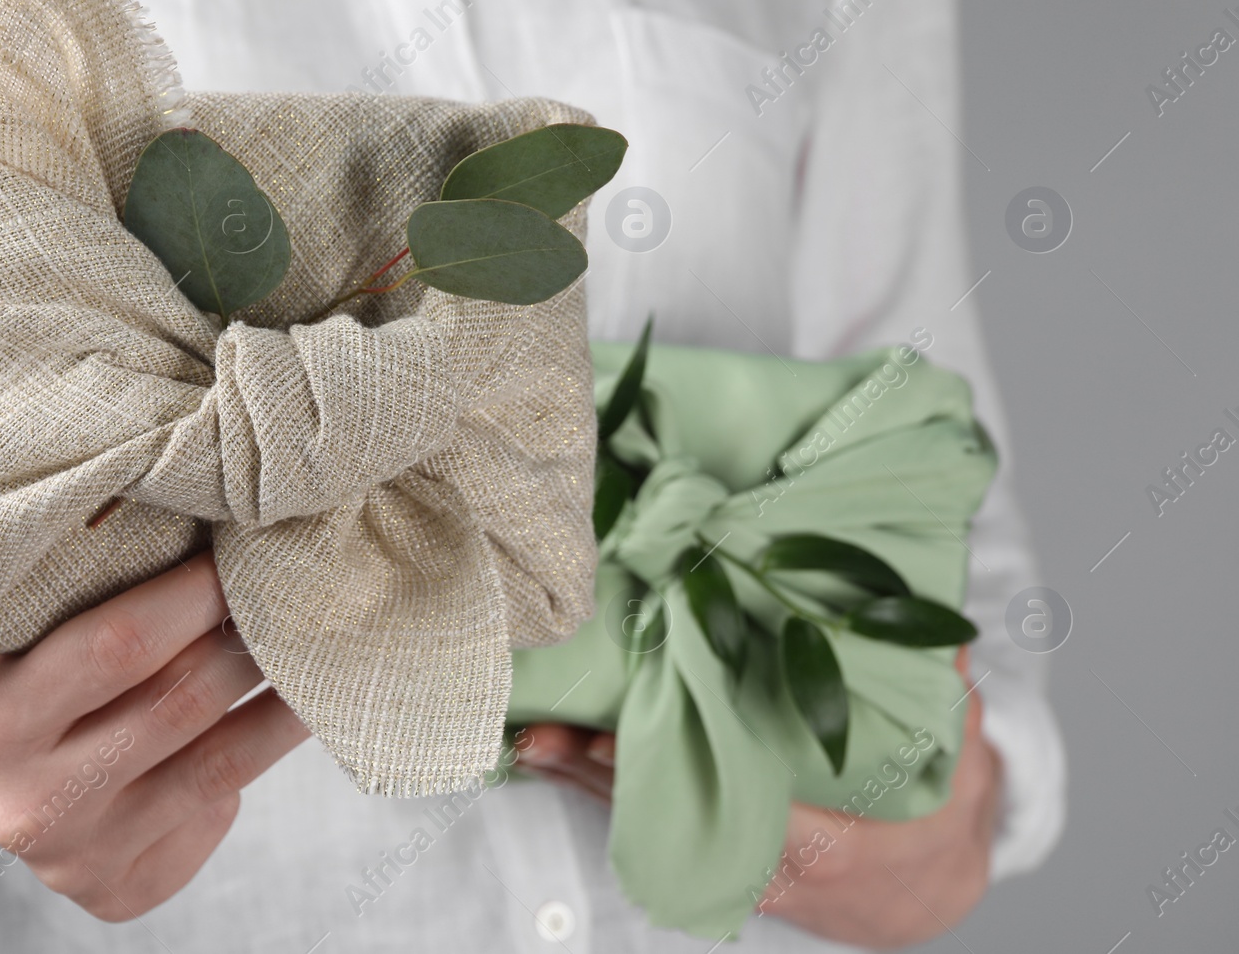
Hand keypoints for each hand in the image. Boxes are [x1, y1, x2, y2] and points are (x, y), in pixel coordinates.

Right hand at [0, 551, 307, 920]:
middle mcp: (32, 802)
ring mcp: (79, 858)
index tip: (248, 549)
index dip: (198, 594)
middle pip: (181, 703)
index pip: (120, 645)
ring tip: (323, 649)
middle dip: (250, 639)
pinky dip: (255, 758)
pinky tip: (278, 717)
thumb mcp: (27, 628)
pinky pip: (215, 812)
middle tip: (300, 590)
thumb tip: (221, 526)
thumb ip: (95, 592)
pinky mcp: (121, 890)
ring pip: (220, 764)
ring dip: (284, 701)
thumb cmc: (27, 671)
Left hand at [513, 650, 1001, 949]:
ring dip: (591, 788)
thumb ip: (932, 680)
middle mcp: (779, 868)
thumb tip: (912, 610)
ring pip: (657, 832)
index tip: (621, 739)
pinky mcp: (721, 865)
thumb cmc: (940, 803)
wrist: (934, 879)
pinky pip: (657, 830)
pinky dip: (608, 798)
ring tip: (533, 741)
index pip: (744, 810)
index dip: (682, 776)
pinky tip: (560, 763)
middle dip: (608, 779)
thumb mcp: (955, 742)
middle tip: (549, 735)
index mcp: (840, 842)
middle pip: (680, 824)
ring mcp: (745, 871)